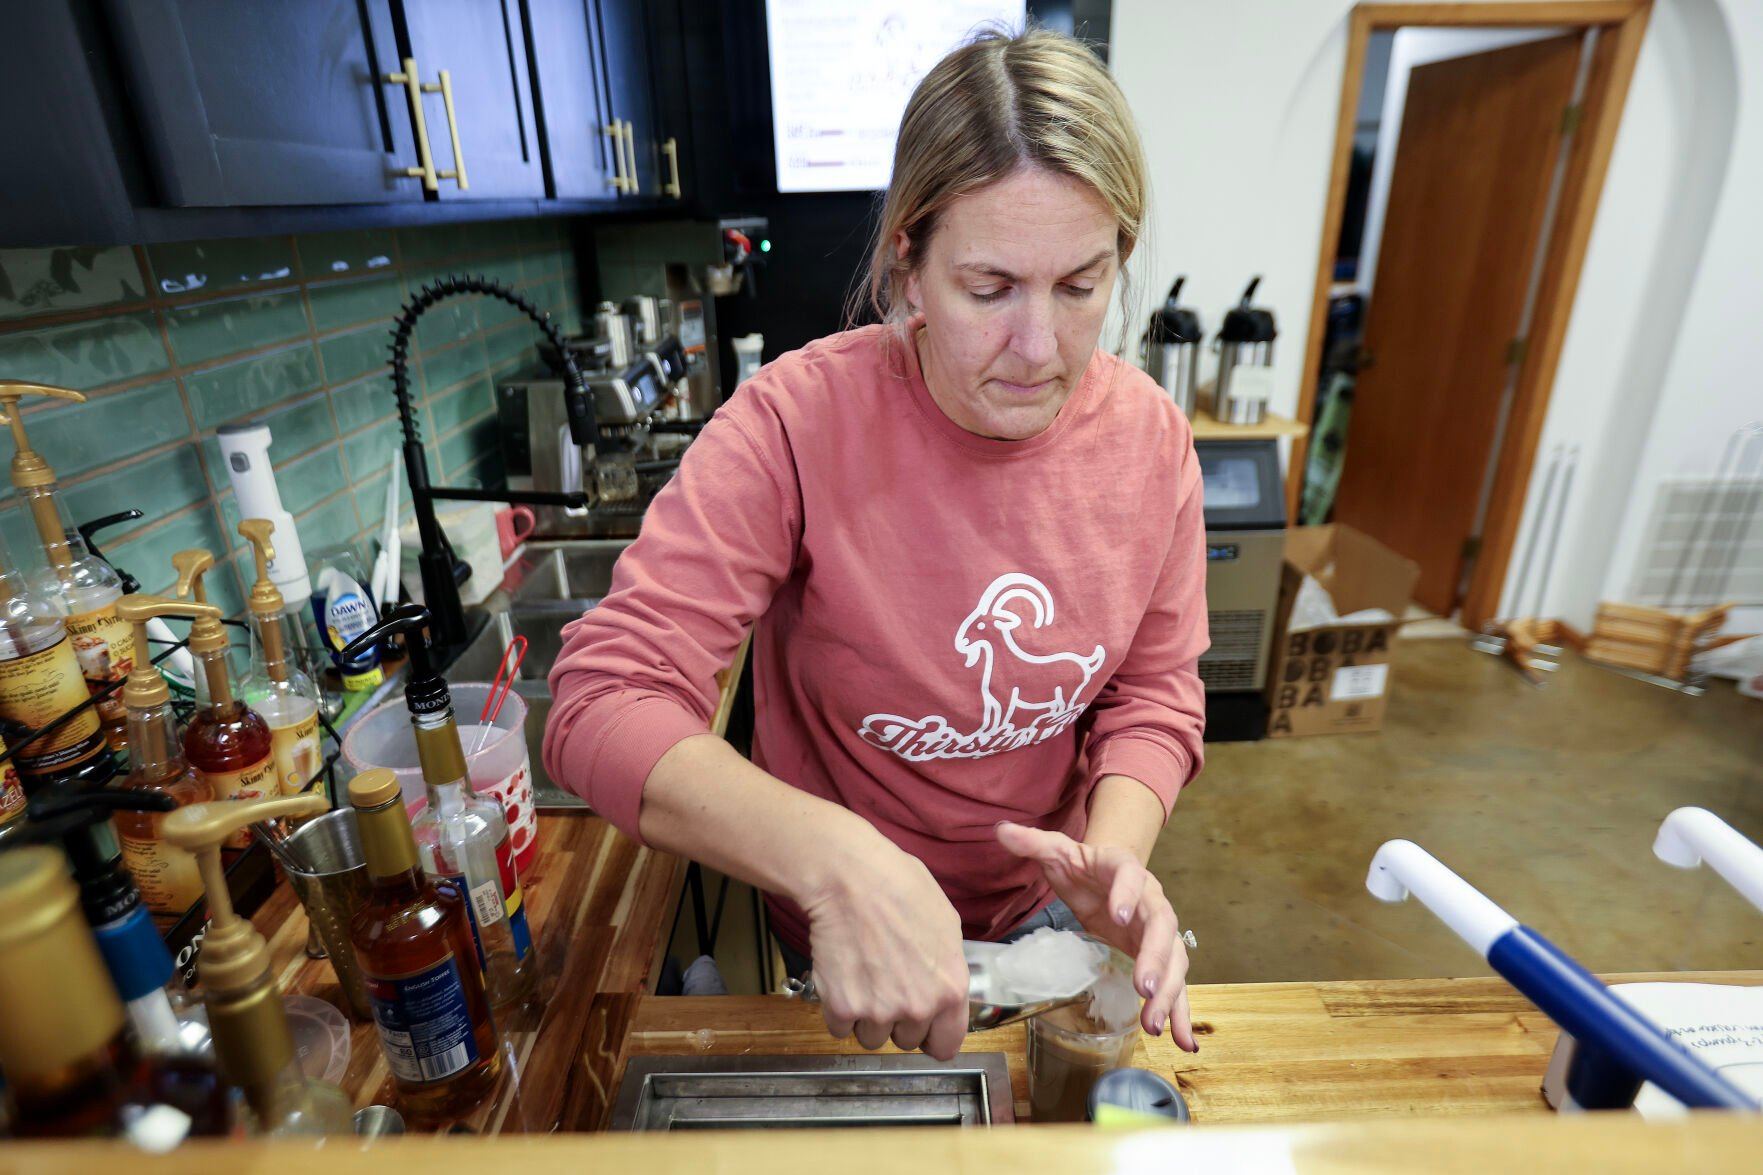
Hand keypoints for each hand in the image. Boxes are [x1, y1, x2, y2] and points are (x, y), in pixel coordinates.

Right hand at [798, 832, 969, 1059]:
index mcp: (950, 989)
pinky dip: (838, 1007)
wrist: (850, 878)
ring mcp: (879, 1011)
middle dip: (896, 1019)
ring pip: (871, 1037)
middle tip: (885, 982)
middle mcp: (918, 1007)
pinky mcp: (842, 1007)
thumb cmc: (899, 888)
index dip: (932, 1036)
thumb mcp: (947, 924)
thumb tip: (942, 987)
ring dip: (865, 1016)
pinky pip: (840, 1026)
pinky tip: (842, 975)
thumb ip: (948, 968)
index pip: (946, 1045)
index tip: (922, 1029)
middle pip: (905, 1041)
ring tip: (862, 975)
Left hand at [996, 822, 1194, 1050]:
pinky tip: (1183, 1041)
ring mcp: (1159, 931)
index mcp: (1125, 869)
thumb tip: (1001, 830)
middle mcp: (1151, 900)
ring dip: (1169, 993)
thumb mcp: (1058, 852)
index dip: (1127, 894)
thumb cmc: (1083, 866)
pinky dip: (1182, 1013)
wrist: (1108, 873)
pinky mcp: (1160, 957)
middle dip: (1156, 957)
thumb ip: (1033, 843)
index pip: (1132, 877)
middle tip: (1145, 986)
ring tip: (1155, 1024)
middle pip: (1162, 926)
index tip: (1116, 916)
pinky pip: (1176, 986)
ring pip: (1175, 961)